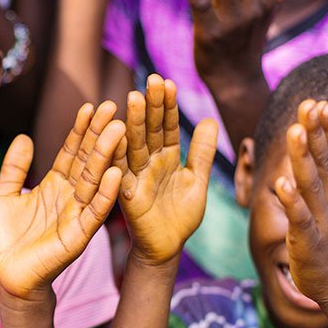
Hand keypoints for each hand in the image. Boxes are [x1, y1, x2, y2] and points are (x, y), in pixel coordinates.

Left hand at [0, 103, 124, 300]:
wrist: (4, 277)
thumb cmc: (4, 240)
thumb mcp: (3, 195)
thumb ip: (14, 168)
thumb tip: (23, 137)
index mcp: (54, 186)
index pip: (70, 152)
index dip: (80, 130)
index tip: (90, 106)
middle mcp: (69, 197)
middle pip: (87, 160)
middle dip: (98, 134)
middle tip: (112, 106)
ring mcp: (76, 216)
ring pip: (94, 181)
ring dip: (107, 156)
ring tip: (119, 129)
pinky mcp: (78, 237)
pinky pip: (94, 213)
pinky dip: (105, 194)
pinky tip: (115, 173)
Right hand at [114, 74, 217, 265]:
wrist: (167, 248)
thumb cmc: (180, 216)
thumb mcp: (197, 181)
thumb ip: (202, 152)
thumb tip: (211, 120)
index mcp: (167, 157)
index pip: (168, 126)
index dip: (168, 106)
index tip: (168, 82)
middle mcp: (149, 162)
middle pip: (150, 130)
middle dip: (151, 106)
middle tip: (151, 79)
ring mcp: (135, 177)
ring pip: (134, 146)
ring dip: (134, 123)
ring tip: (134, 98)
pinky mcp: (126, 195)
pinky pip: (121, 173)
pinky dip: (118, 155)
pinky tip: (116, 135)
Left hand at [275, 100, 327, 304]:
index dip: (325, 129)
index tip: (319, 102)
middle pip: (322, 163)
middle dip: (316, 133)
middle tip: (311, 103)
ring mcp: (321, 221)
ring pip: (310, 185)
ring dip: (303, 158)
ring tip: (295, 132)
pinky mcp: (308, 242)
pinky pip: (299, 218)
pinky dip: (292, 201)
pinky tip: (282, 183)